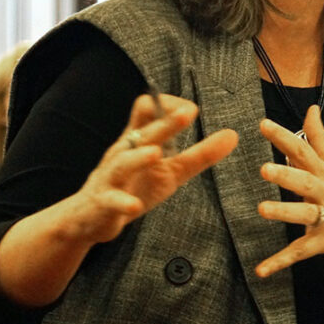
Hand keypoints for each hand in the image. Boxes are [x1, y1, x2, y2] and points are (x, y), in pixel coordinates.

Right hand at [65, 93, 237, 245]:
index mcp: (139, 139)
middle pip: (143, 132)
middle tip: (188, 113)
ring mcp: (111, 177)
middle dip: (164, 123)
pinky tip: (135, 206)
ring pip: (121, 162)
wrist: (89, 218)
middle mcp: (123, 152)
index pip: (147, 108)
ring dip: (138, 158)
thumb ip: (200, 154)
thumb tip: (233, 135)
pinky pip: (110, 200)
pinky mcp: (103, 202)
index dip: (168, 105)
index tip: (191, 110)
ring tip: (156, 154)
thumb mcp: (171, 170)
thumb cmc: (134, 185)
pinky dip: (122, 202)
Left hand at [254, 105, 323, 276]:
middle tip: (264, 169)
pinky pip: (301, 251)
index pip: (305, 149)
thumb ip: (320, 138)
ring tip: (262, 209)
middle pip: (305, 180)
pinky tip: (261, 270)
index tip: (263, 124)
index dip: (284, 137)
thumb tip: (310, 110)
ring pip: (305, 214)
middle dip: (285, 175)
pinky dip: (280, 261)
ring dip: (284, 212)